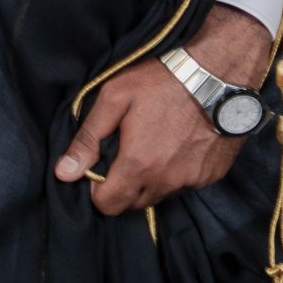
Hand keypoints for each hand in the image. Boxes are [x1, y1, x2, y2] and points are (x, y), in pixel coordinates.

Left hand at [56, 3, 273, 216]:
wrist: (218, 76)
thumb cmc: (161, 83)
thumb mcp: (114, 99)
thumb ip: (87, 139)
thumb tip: (64, 173)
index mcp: (138, 165)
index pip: (108, 205)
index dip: (97, 191)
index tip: (99, 169)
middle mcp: (167, 181)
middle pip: (134, 204)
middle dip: (122, 187)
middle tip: (124, 155)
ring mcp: (193, 181)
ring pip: (160, 196)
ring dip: (149, 182)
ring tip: (150, 148)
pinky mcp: (213, 176)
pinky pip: (185, 186)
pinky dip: (175, 175)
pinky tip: (175, 147)